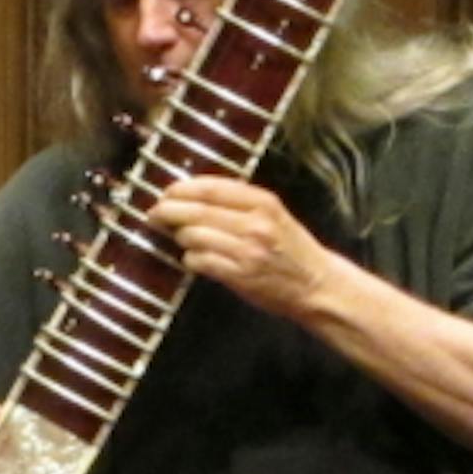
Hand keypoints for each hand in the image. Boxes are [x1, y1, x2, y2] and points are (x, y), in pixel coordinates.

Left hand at [147, 175, 334, 319]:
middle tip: (155, 214)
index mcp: (264, 203)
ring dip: (180, 238)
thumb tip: (189, 194)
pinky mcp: (240, 275)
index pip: (211, 188)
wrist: (318, 285)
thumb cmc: (290, 248)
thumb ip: (237, 201)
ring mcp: (247, 251)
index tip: (166, 192)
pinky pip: (199, 261)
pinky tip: (195, 259)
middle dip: (167, 211)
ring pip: (193, 236)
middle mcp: (255, 224)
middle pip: (196, 211)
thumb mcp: (273, 214)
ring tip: (183, 239)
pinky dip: (190, 259)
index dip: (181, 188)